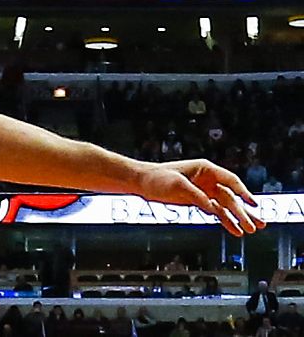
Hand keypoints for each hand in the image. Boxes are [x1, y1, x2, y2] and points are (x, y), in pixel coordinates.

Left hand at [135, 158, 264, 235]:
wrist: (141, 182)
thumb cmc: (157, 178)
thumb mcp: (177, 185)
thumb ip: (197, 196)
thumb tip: (213, 208)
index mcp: (205, 169)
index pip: (231, 181)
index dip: (244, 192)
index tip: (253, 203)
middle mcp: (208, 180)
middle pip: (231, 196)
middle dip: (244, 211)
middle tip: (257, 225)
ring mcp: (204, 191)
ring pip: (226, 206)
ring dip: (238, 218)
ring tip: (251, 230)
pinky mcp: (198, 201)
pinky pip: (216, 212)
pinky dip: (225, 221)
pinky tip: (235, 230)